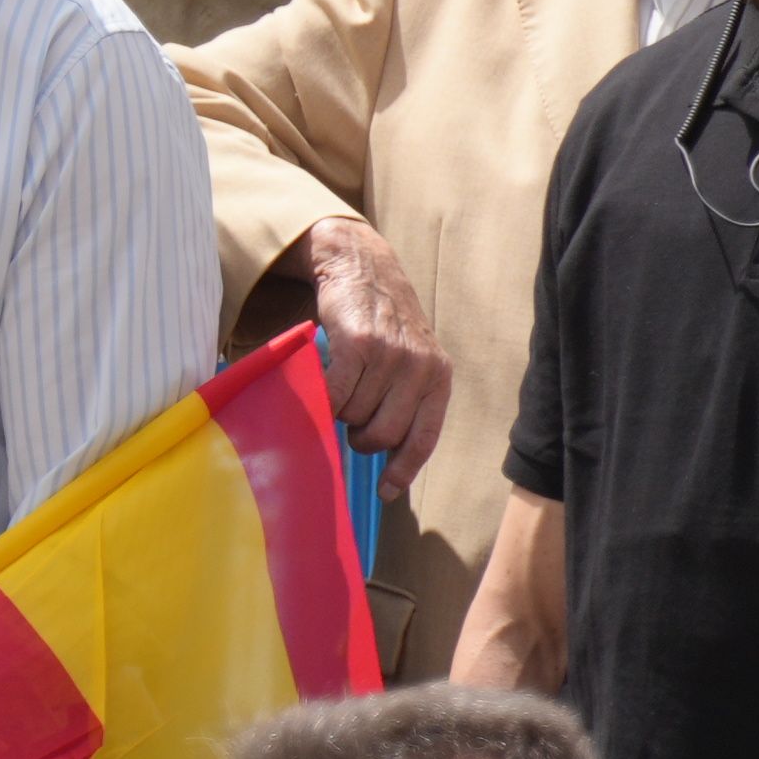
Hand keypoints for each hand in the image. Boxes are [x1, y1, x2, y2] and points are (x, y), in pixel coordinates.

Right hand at [293, 213, 450, 488]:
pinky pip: (335, 394)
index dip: (402, 470)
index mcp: (438, 378)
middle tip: (350, 420)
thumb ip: (404, 399)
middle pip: (383, 434)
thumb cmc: (381, 321)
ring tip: (339, 385)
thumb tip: (385, 457)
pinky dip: (322, 398)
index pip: (423, 438)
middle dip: (360, 436)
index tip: (384, 492)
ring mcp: (391, 356)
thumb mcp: (410, 359)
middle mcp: (421, 368)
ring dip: (338, 410)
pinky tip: (320, 383)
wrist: (362, 265)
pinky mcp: (359, 344)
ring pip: (354, 415)